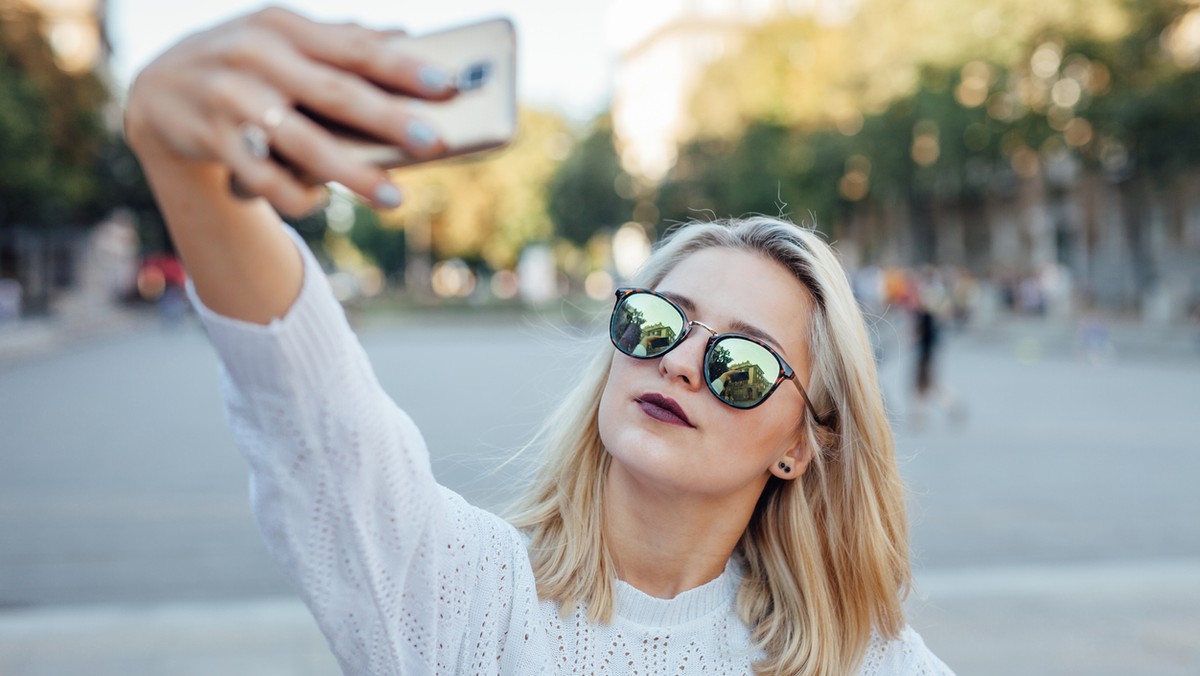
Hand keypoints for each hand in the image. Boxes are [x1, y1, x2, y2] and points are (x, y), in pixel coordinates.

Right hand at [124, 7, 456, 215]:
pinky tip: (321, 202)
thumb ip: (340, 41)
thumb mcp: (283, 38)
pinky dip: (295, 194)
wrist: (157, 88)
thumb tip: (406, 38)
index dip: (403, 67)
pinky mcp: (210, 140)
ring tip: (394, 197)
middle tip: (435, 143)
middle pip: (335, 94)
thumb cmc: (246, 62)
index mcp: (283, 25)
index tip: (448, 85)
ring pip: (302, 143)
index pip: (353, 47)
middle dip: (388, 120)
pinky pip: (263, 178)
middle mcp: (256, 56)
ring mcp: (230, 98)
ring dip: (352, 174)